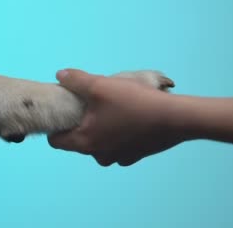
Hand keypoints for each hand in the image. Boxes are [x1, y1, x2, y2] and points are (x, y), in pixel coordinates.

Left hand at [48, 69, 186, 166]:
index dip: (56, 124)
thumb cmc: (135, 102)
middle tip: (90, 103)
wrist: (176, 118)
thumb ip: (76, 80)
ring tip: (111, 107)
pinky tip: (128, 115)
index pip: (56, 141)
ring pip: (100, 143)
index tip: (64, 109)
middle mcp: (100, 155)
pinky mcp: (135, 155)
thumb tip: (60, 76)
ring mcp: (119, 157)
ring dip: (101, 128)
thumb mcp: (100, 85)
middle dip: (81, 123)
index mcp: (85, 142)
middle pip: (79, 140)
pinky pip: (118, 144)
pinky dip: (119, 132)